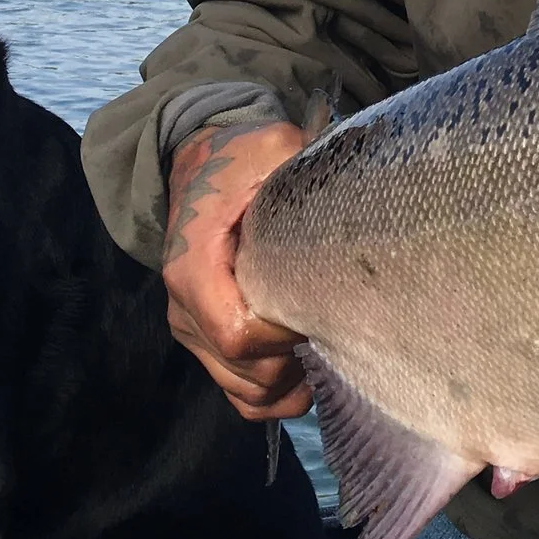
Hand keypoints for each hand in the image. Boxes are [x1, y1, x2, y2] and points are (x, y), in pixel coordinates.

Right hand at [160, 118, 311, 419]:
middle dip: (296, 360)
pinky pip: (237, 392)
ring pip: (244, 390)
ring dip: (288, 381)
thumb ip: (302, 170)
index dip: (285, 336)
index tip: (320, 310)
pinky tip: (305, 367)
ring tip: (321, 342)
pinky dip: (273, 393)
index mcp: (195, 266)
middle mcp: (186, 308)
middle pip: (246, 370)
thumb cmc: (238, 158)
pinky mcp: (203, 339)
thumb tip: (352, 195)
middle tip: (332, 324)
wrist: (200, 165)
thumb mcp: (271, 146)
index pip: (238, 335)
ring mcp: (192, 329)